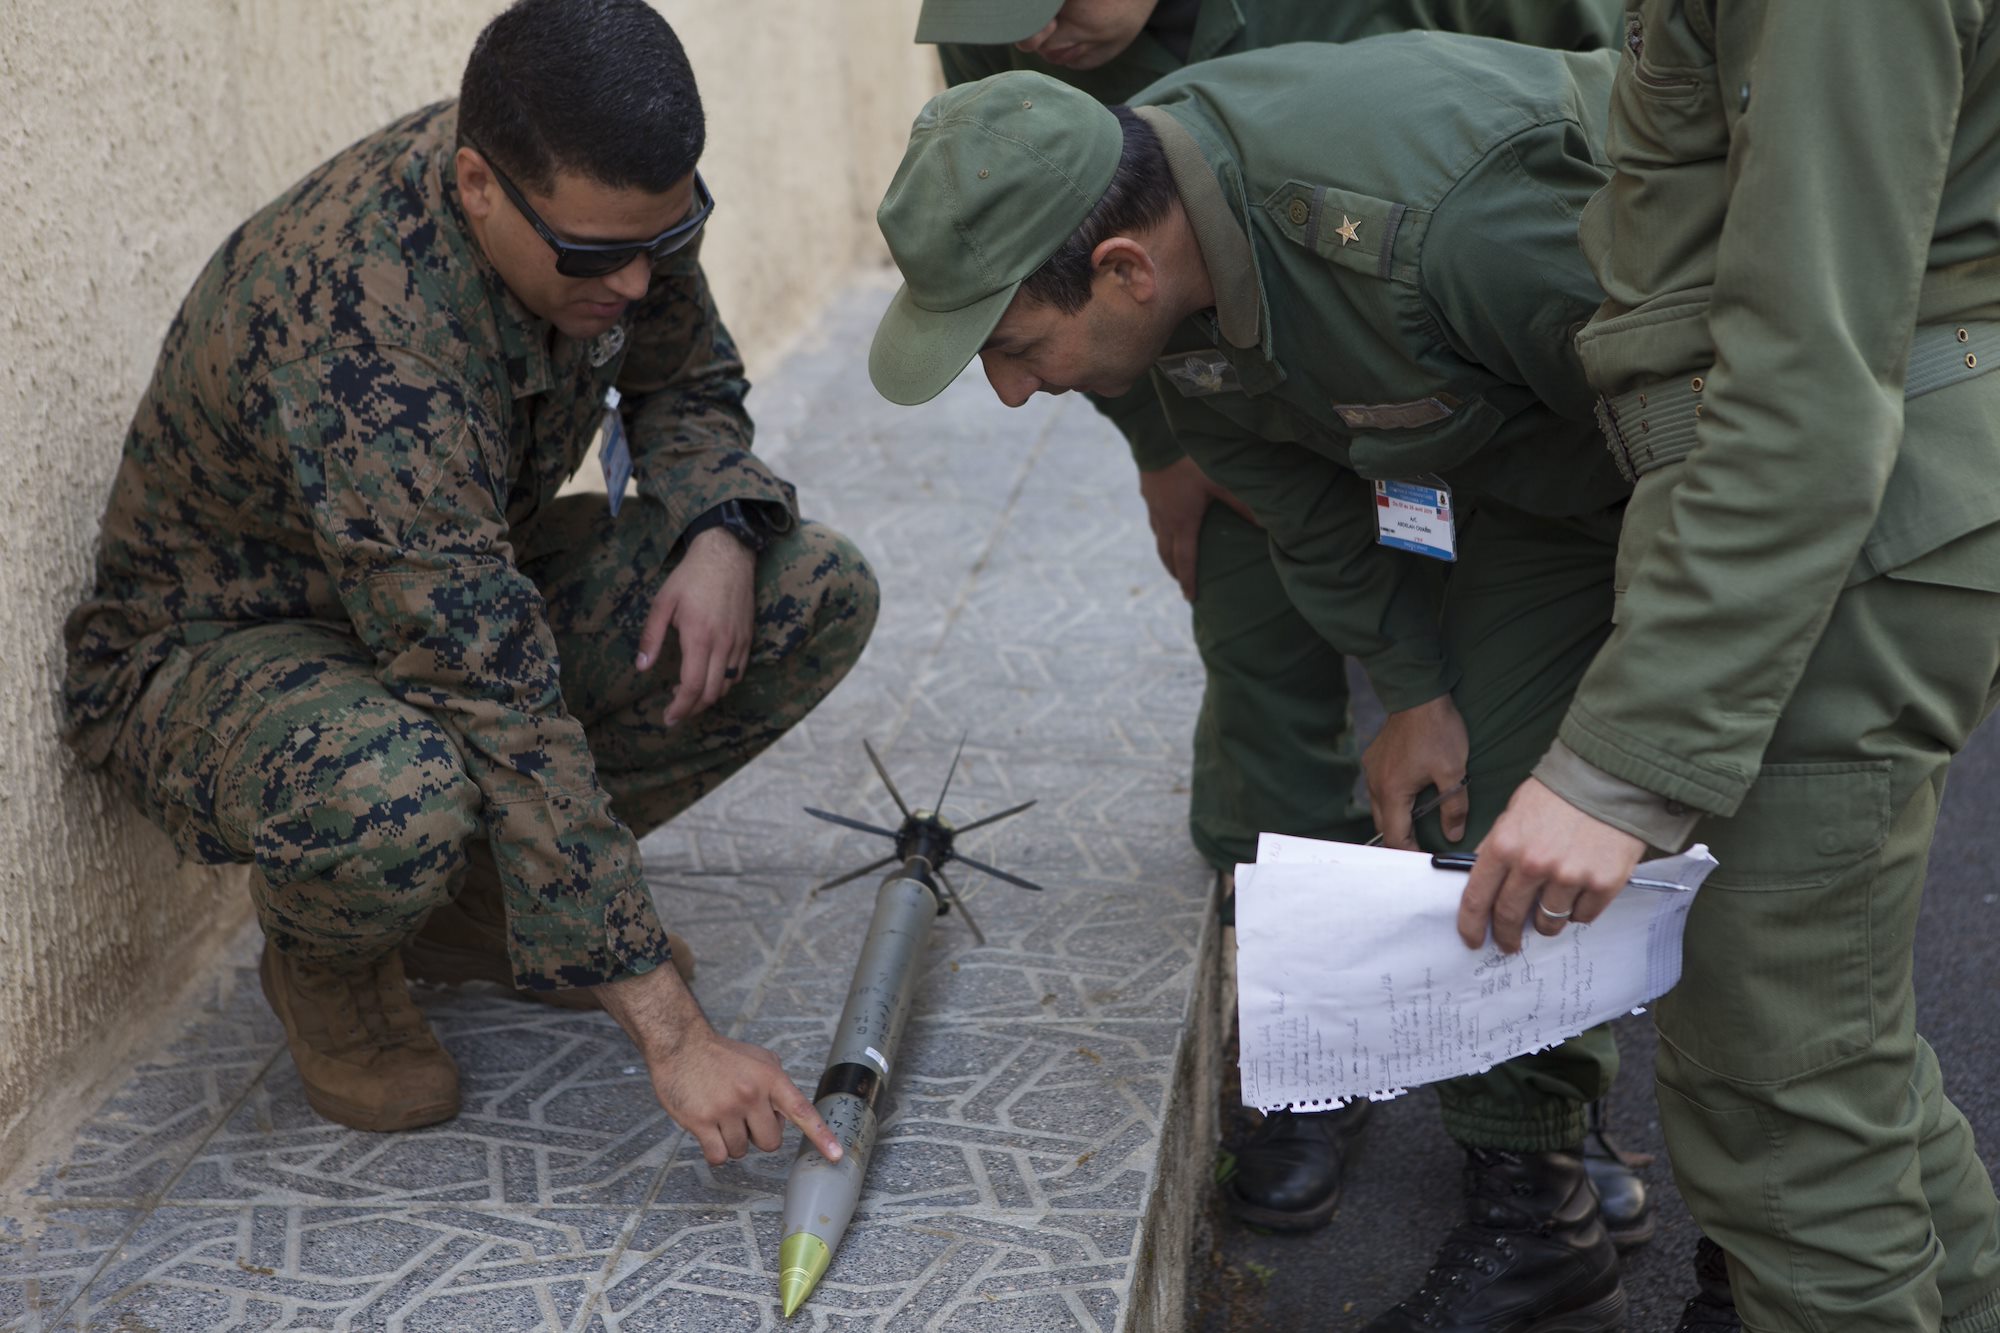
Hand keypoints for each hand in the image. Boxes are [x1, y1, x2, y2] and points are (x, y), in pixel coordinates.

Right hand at [594, 962, 842, 1165]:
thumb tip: (789, 1111)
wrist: (681, 1045)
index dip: (821, 1135)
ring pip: (742, 1151)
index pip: (802, 1111)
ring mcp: (726, 1109)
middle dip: (758, 1136)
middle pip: (770, 1143)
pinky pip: (719, 1156)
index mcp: (770, 1078)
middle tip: (743, 1117)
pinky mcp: (702, 1122)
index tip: (836, 1155)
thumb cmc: (721, 1054)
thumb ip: (778, 1082)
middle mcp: (751, 1094)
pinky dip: (715, 1151)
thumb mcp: (759, 1057)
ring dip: (733, 1141)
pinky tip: (709, 1132)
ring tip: (721, 1116)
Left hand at [637, 528, 753, 725]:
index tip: (668, 718)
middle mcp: (722, 645)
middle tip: (676, 713)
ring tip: (689, 696)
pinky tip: (710, 679)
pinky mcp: (748, 638)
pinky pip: (739, 672)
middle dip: (693, 709)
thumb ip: (651, 638)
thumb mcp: (663, 603)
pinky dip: (724, 684)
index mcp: (699, 638)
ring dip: (708, 698)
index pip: (692, 687)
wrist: (728, 555)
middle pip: (711, 694)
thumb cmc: (691, 577)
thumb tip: (641, 667)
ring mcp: (739, 643)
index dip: (680, 708)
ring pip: (727, 686)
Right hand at [1136, 457, 1258, 600]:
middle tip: (1181, 585)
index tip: (1190, 598)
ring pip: (1158, 538)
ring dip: (1165, 554)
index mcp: (1182, 522)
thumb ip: (1242, 504)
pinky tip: (1165, 526)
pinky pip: (1154, 520)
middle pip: (1166, 555)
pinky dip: (1160, 531)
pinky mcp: (1147, 493)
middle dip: (1175, 572)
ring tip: (1172, 562)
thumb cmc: (1190, 462)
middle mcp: (1165, 519)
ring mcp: (1153, 507)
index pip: (1185, 560)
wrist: (1156, 440)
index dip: (1188, 580)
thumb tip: (1267, 527)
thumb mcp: (1221, 482)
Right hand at [1362, 694, 1469, 848]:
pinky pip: (1380, 788)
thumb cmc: (1437, 731)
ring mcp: (1371, 770)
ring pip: (1380, 807)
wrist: (1420, 694)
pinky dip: (1393, 799)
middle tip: (1425, 843)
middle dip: (1402, 838)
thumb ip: (1454, 808)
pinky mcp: (1373, 758)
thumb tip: (1453, 835)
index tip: (1426, 857)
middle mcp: (1375, 784)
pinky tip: (1412, 794)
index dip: (1410, 852)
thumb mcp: (1454, 772)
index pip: (1394, 837)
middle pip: (1383, 826)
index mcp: (1393, 792)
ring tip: (1420, 821)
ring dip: (1397, 818)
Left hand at [1459, 778, 1645, 952]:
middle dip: (1506, 935)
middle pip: (1510, 917)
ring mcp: (1569, 876)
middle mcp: (1533, 864)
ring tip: (1550, 910)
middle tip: (1509, 943)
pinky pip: (1583, 916)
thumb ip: (1498, 848)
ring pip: (1549, 922)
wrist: (1610, 778)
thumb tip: (1483, 880)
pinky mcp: (1603, 884)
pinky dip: (1579, 911)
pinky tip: (1579, 894)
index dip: (1471, 925)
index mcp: (1504, 845)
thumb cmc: (1559, 792)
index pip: (1477, 898)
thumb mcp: (1514, 814)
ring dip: (1546, 923)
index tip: (1472, 939)